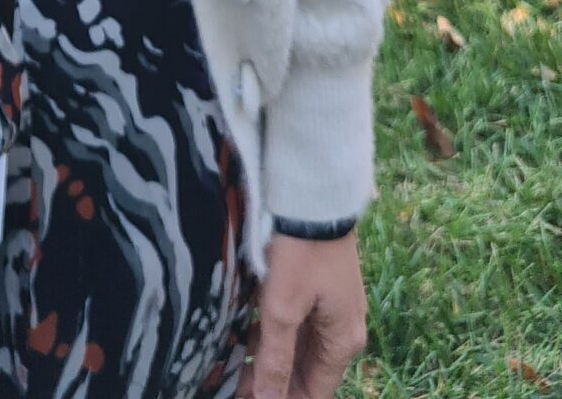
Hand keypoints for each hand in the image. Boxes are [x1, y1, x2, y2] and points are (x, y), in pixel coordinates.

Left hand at [241, 231, 366, 398]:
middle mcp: (342, 330)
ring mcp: (331, 308)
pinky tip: (243, 341)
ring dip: (269, 360)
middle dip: (272, 384)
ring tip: (234, 372)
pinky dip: (271, 335)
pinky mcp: (316, 288)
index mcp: (342, 342)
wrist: (313, 196)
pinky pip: (295, 324)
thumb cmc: (300, 253)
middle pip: (306, 372)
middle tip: (235, 388)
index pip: (314, 392)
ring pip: (298, 348)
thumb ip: (276, 358)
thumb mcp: (283, 309)